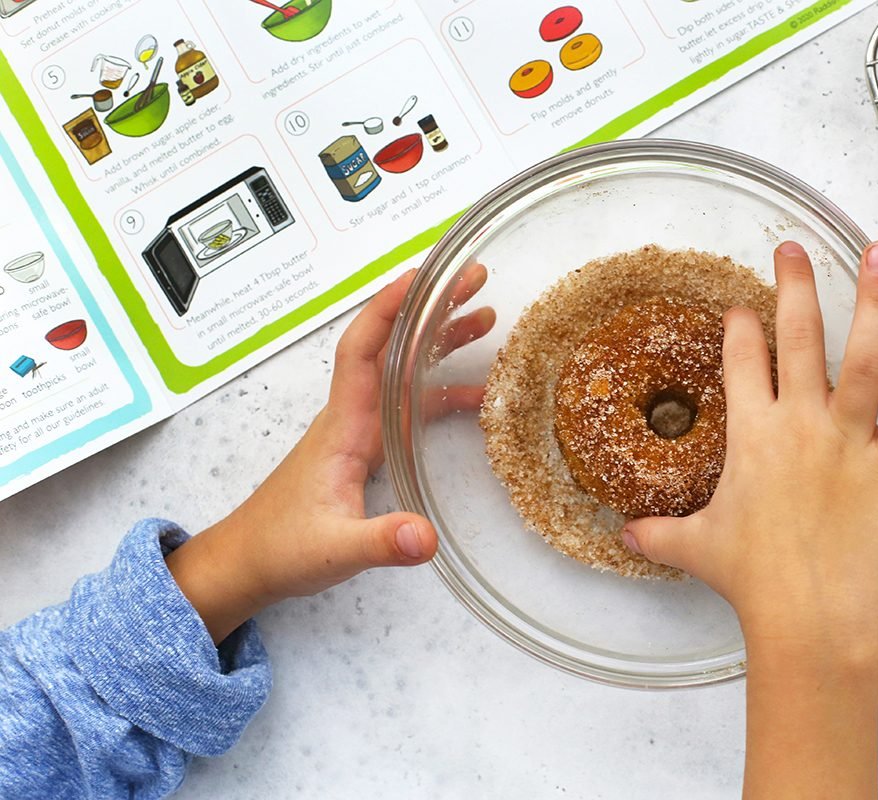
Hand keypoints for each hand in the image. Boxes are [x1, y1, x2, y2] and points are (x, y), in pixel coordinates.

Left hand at [166, 267, 494, 643]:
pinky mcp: (367, 449)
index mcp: (343, 426)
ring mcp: (361, 430)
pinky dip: (443, 392)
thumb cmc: (280, 548)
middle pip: (393, 347)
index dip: (390, 309)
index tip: (424, 277)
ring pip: (405, 371)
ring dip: (441, 342)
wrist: (247, 563)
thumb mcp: (334, 551)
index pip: (362, 350)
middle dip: (431, 309)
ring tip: (486, 318)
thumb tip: (427, 537)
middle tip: (475, 279)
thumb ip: (381, 542)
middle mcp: (353, 416)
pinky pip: (410, 406)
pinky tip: (477, 396)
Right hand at [620, 241, 877, 797]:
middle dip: (796, 285)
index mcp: (750, 435)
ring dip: (874, 298)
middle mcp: (798, 424)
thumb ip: (661, 532)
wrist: (807, 618)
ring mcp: (848, 440)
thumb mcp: (697, 549)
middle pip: (798, 337)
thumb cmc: (753, 583)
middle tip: (796, 247)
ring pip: (864, 355)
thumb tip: (626, 533)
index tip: (744, 305)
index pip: (742, 361)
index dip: (742, 327)